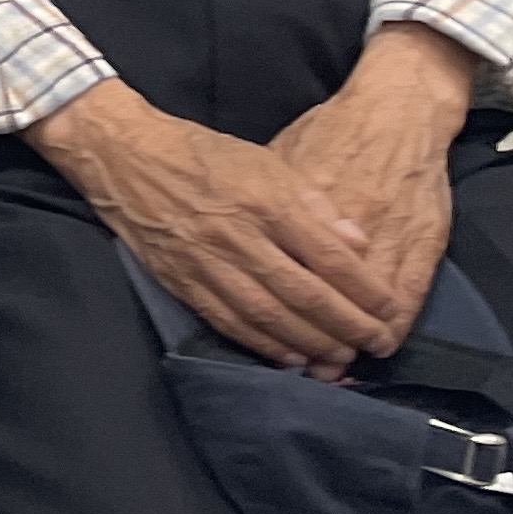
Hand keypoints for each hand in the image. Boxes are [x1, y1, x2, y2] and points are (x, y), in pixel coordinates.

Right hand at [27, 78, 389, 373]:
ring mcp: (208, 264)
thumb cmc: (202, 155)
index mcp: (266, 202)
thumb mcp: (267, 162)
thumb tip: (357, 243)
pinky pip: (229, 321)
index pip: (329, 257)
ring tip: (340, 358)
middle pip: (304, 294)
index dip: (364, 289)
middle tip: (375, 344)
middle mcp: (240, 238)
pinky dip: (263, 344)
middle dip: (346, 325)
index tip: (388, 308)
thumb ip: (315, 203)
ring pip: (269, 315)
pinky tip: (290, 357)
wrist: (124, 156)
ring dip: (310, 342)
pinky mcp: (182, 282)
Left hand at [267, 25, 471, 350]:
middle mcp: (333, 225)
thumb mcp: (276, 164)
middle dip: (315, 338)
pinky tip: (388, 336)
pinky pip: (410, 287)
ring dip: (354, 333)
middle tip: (316, 371)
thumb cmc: (330, 135)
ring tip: (346, 365)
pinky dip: (398, 315)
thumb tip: (244, 248)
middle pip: (314, 296)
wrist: (395, 111)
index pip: (277, 277)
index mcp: (286, 209)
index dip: (276, 320)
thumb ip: (264, 213)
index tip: (280, 350)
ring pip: (361, 299)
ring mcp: (384, 231)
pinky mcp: (423, 235)